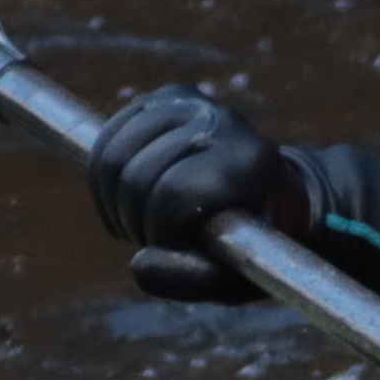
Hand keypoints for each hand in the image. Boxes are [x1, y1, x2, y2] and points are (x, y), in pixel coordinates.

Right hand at [84, 83, 303, 305]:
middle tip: (156, 238)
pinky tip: (130, 198)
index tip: (179, 245)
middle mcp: (221, 120)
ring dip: (115, 202)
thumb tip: (139, 265)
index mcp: (249, 161)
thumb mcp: (238, 277)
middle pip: (136, 174)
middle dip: (133, 220)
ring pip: (112, 156)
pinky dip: (104, 179)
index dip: (159, 230)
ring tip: (144, 221)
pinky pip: (106, 139)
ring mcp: (192, 102)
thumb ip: (195, 281)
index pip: (172, 193)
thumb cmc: (254, 245)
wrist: (275, 197)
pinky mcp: (165, 98)